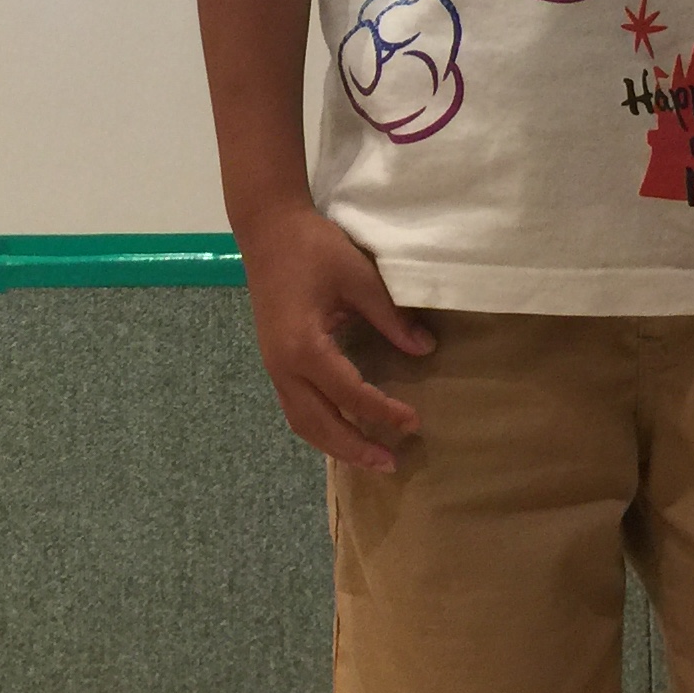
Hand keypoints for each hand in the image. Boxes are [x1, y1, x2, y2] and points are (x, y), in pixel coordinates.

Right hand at [238, 206, 434, 471]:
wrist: (268, 228)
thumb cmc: (314, 248)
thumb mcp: (358, 277)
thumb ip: (390, 317)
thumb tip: (425, 350)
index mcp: (305, 347)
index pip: (350, 395)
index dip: (383, 412)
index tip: (414, 422)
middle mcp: (284, 366)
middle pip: (319, 424)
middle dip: (355, 449)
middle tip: (392, 464)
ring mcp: (274, 366)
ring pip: (302, 422)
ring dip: (334, 445)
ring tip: (369, 458)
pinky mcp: (273, 361)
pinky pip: (294, 408)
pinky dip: (318, 427)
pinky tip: (340, 430)